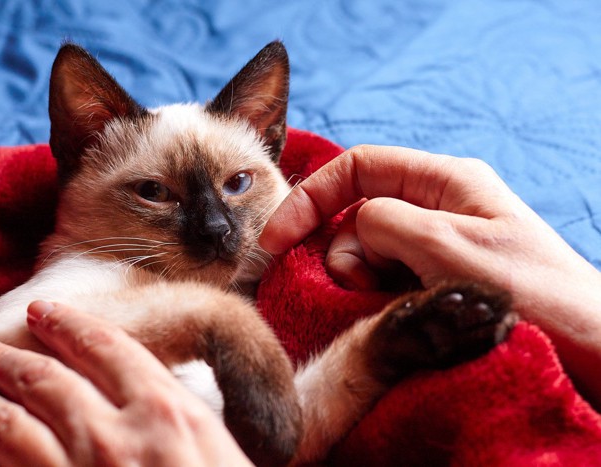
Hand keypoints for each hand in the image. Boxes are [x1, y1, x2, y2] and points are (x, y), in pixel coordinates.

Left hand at [0, 302, 251, 466]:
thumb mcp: (224, 451)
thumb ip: (188, 416)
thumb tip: (161, 392)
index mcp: (164, 412)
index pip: (107, 349)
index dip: (71, 325)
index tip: (45, 311)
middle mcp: (112, 437)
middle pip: (49, 383)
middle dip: (10, 359)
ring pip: (10, 427)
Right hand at [260, 144, 600, 406]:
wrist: (589, 349)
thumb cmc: (532, 294)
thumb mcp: (448, 247)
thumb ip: (385, 222)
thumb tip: (350, 233)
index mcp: (445, 180)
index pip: (357, 168)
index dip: (310, 196)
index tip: (278, 239)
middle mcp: (438, 205)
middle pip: (358, 212)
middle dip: (342, 249)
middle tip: (357, 288)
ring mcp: (438, 243)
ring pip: (368, 249)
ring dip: (360, 278)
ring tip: (390, 305)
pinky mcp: (437, 277)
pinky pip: (386, 276)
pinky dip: (376, 295)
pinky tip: (396, 313)